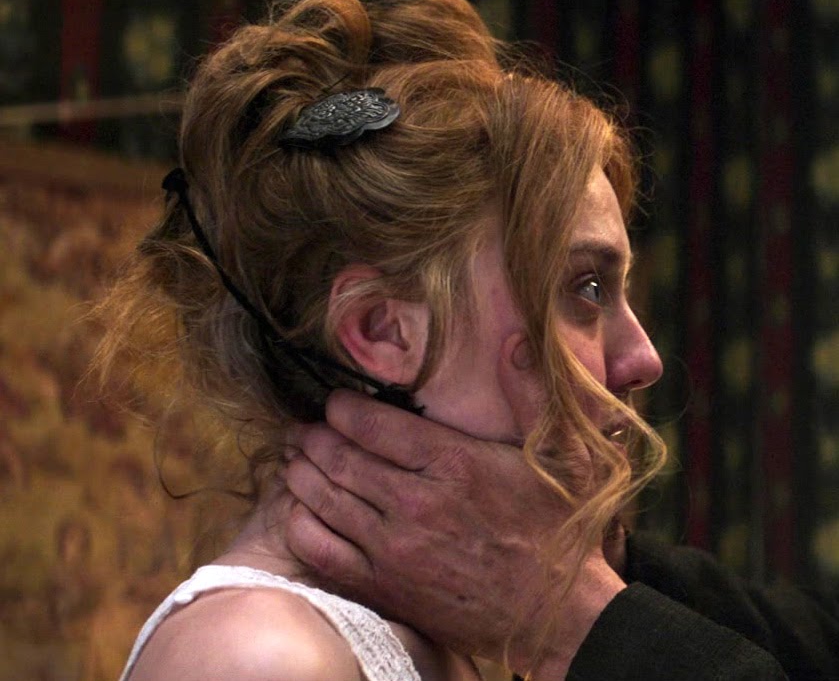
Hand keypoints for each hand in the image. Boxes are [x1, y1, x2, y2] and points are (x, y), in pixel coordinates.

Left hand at [284, 336, 624, 676]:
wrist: (555, 611)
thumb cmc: (556, 528)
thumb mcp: (564, 454)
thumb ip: (532, 394)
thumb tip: (514, 340)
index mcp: (454, 464)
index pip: (375, 425)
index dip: (343, 407)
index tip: (334, 401)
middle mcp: (417, 504)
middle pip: (342, 459)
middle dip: (313, 436)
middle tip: (301, 426)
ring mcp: (396, 551)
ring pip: (326, 501)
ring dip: (301, 474)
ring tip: (293, 457)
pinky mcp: (386, 589)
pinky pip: (324, 554)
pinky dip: (301, 527)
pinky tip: (296, 511)